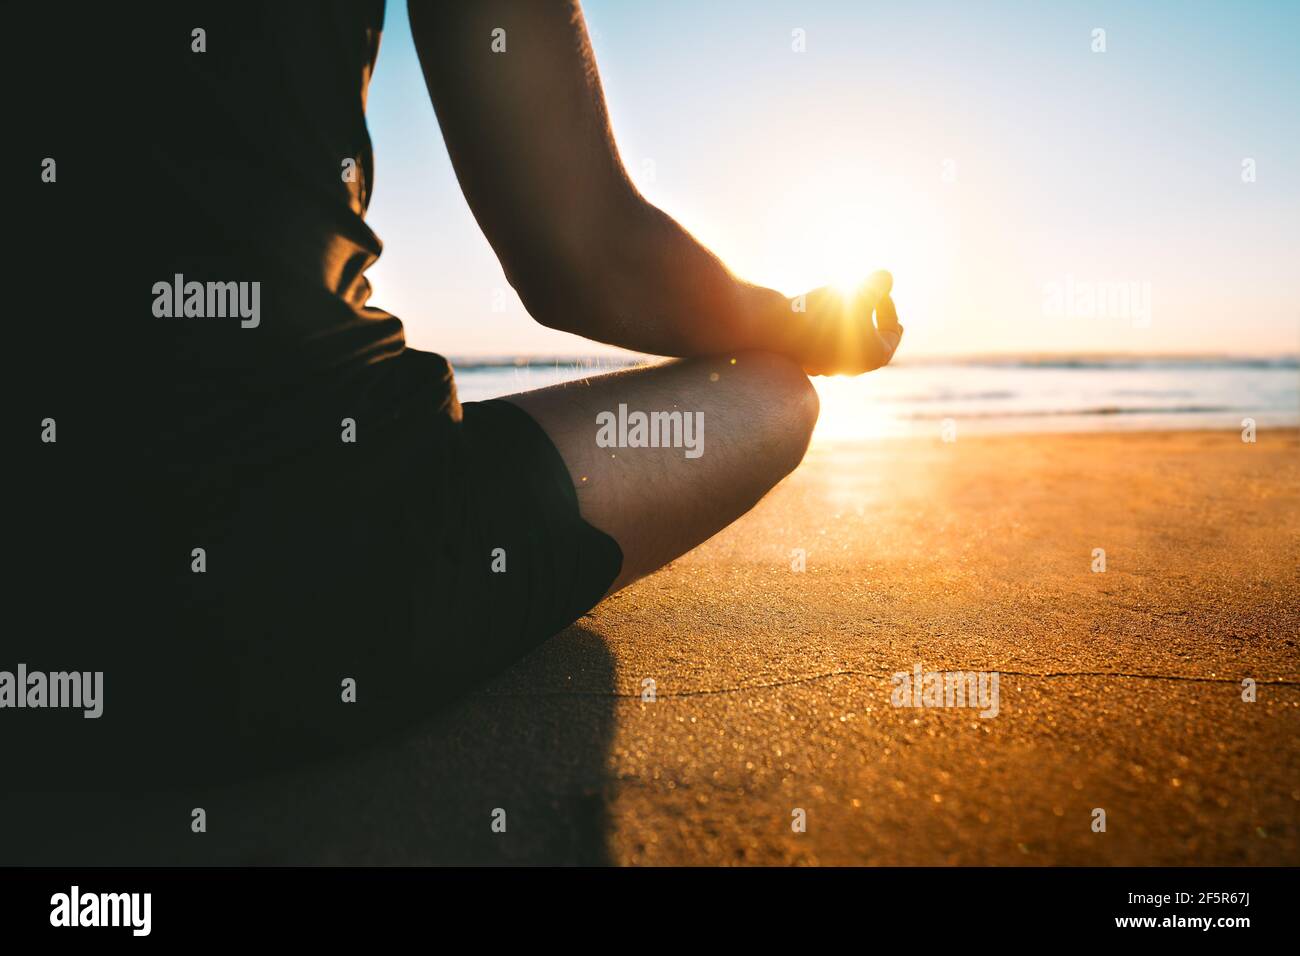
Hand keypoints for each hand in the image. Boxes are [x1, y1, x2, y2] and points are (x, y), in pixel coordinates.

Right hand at [782, 270, 902, 375]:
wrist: (780, 327)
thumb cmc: (824, 313)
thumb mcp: (858, 292)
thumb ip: (877, 284)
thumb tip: (886, 277)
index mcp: (873, 357)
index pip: (892, 332)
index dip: (889, 308)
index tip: (879, 290)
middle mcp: (853, 368)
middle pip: (873, 342)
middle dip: (873, 318)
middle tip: (876, 303)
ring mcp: (829, 367)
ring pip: (849, 344)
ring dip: (852, 322)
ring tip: (847, 304)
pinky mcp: (810, 361)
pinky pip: (829, 345)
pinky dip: (832, 329)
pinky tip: (824, 315)